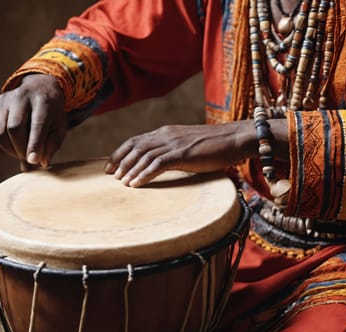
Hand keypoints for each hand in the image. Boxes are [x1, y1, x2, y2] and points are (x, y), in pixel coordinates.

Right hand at [0, 74, 67, 166]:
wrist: (39, 89)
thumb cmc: (51, 112)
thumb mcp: (59, 126)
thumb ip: (52, 145)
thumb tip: (39, 163)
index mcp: (42, 100)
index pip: (36, 124)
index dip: (34, 144)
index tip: (33, 161)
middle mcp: (20, 96)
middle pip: (14, 129)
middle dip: (21, 150)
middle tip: (29, 159)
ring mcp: (2, 101)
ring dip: (10, 151)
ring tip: (21, 153)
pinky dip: (0, 148)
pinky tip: (12, 148)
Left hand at [104, 121, 260, 186]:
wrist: (235, 139)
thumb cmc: (215, 146)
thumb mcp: (188, 146)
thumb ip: (173, 151)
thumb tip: (161, 164)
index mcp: (166, 132)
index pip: (136, 140)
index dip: (120, 152)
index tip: (110, 165)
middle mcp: (166, 135)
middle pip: (135, 146)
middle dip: (120, 161)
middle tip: (110, 175)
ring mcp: (174, 143)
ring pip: (144, 155)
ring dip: (130, 169)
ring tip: (121, 182)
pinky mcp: (183, 154)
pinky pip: (157, 165)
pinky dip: (144, 175)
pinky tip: (136, 184)